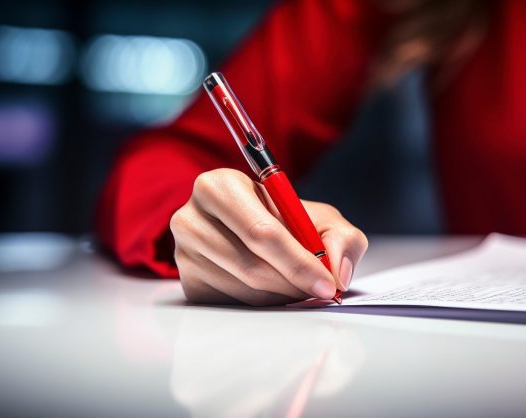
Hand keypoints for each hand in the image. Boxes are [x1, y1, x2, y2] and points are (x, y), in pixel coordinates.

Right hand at [170, 168, 367, 305]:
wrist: (250, 230)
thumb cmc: (283, 220)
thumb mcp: (319, 217)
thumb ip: (340, 237)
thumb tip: (337, 272)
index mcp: (218, 186)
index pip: (261, 231)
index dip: (298, 261)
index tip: (327, 282)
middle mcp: (191, 217)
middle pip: (252, 265)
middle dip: (294, 283)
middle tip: (321, 291)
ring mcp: (184, 253)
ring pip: (245, 289)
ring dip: (282, 295)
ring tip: (299, 285)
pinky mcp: (188, 283)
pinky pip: (233, 303)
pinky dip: (264, 303)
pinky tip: (275, 289)